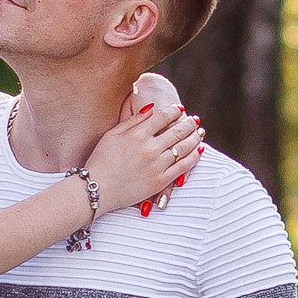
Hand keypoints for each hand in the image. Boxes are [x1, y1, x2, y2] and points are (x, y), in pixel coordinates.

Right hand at [85, 92, 201, 214]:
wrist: (97, 189)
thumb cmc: (100, 160)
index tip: (179, 109)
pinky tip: (198, 151)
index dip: (173, 111)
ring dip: (195, 138)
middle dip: (189, 123)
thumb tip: (150, 108)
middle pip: (177, 131)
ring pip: (183, 148)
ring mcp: (157, 166)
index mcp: (137, 134)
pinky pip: (183, 167)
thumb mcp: (112, 135)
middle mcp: (149, 148)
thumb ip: (132, 121)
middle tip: (195, 119)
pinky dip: (193, 157)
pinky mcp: (160, 181)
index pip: (163, 117)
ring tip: (200, 132)